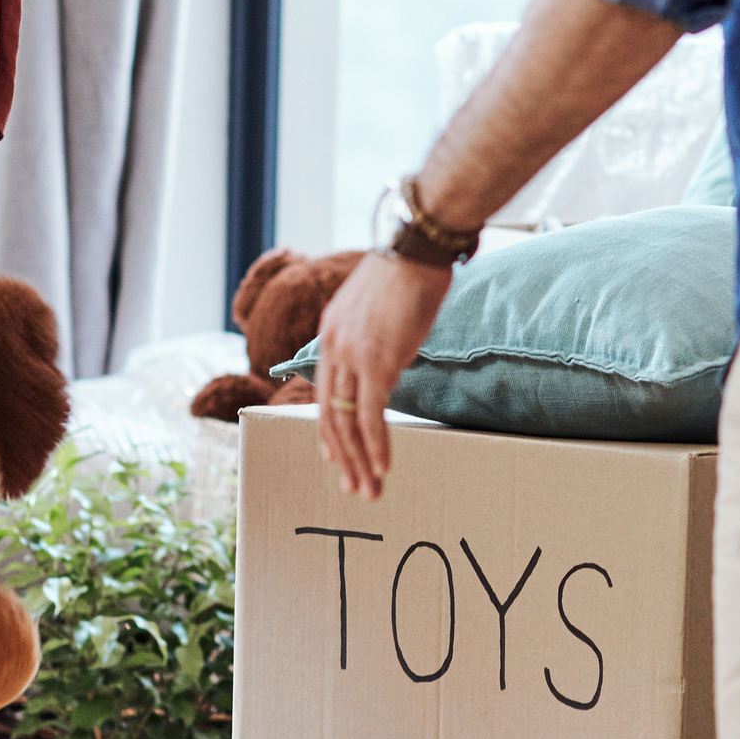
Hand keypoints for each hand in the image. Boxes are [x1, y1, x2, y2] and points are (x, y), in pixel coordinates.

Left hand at [312, 250, 453, 501]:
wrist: (416, 248)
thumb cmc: (409, 270)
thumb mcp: (380, 305)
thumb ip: (376, 335)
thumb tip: (390, 357)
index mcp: (330, 332)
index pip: (323, 392)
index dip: (329, 428)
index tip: (337, 456)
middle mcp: (333, 346)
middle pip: (327, 415)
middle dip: (342, 457)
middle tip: (352, 487)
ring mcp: (352, 356)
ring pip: (346, 422)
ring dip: (359, 461)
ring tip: (368, 490)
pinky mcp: (376, 363)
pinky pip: (370, 416)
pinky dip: (376, 446)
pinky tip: (382, 468)